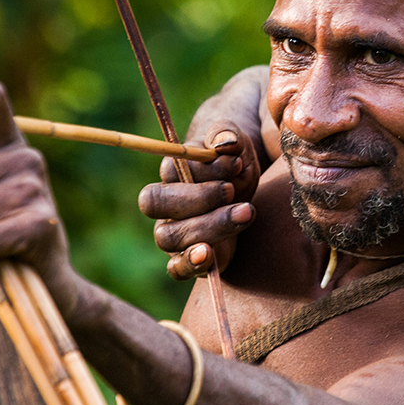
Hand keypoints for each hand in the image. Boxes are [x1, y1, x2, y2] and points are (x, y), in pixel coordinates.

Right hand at [138, 120, 260, 278]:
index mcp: (171, 172)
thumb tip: (225, 143)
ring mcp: (173, 234)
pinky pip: (176, 269)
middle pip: (157, 204)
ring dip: (208, 227)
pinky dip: (188, 265)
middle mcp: (165, 205)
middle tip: (233, 192)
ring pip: (169, 238)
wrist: (242, 187)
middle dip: (198, 199)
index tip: (235, 163)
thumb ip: (227, 135)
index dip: (201, 170)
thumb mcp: (236, 144)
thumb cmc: (234, 162)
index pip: (169, 171)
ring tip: (245, 213)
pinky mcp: (189, 258)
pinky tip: (209, 256)